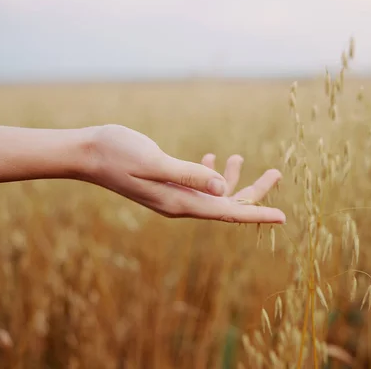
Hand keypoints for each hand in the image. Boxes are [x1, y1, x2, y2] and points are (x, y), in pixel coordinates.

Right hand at [84, 125, 285, 223]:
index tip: (282, 217)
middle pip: (226, 203)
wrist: (88, 153)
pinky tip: (214, 157)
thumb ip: (189, 174)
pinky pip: (196, 183)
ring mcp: (173, 194)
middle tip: (277, 173)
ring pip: (213, 192)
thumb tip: (222, 188)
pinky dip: (209, 171)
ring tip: (239, 156)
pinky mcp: (166, 183)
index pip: (226, 211)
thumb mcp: (155, 162)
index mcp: (180, 202)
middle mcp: (179, 203)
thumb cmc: (118, 153)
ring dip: (231, 178)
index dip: (256, 213)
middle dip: (253, 191)